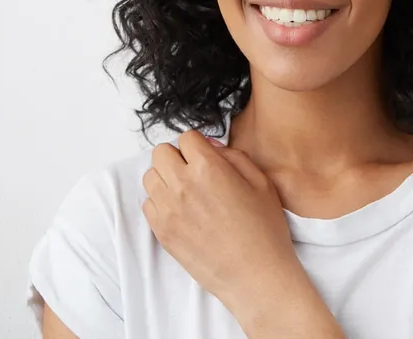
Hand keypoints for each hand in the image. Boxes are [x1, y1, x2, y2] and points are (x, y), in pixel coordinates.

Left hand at [140, 130, 303, 311]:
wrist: (255, 275)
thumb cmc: (264, 230)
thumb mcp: (261, 182)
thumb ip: (233, 156)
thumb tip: (211, 147)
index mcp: (208, 168)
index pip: (186, 137)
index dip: (198, 145)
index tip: (206, 156)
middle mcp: (182, 184)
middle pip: (160, 153)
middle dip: (177, 157)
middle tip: (194, 171)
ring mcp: (168, 209)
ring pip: (150, 177)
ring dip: (166, 178)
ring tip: (186, 191)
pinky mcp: (162, 231)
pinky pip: (148, 204)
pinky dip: (161, 202)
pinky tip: (181, 211)